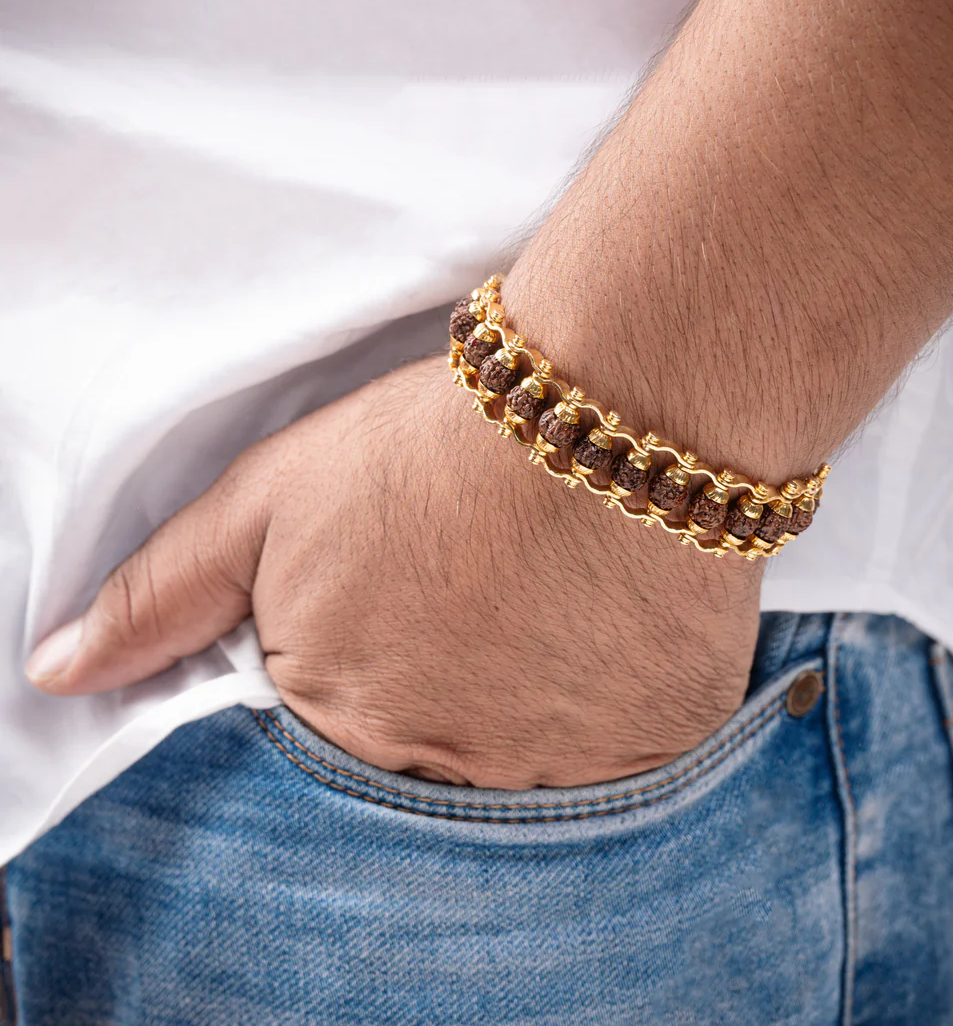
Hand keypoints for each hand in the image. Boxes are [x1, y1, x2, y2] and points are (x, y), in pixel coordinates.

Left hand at [25, 354, 762, 787]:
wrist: (604, 413)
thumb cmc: (433, 451)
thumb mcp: (272, 503)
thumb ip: (162, 596)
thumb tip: (59, 672)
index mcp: (344, 724)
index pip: (334, 744)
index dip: (370, 664)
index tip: (409, 608)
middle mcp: (450, 774)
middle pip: (433, 766)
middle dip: (448, 689)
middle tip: (485, 593)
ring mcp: (563, 773)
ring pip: (530, 766)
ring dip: (535, 698)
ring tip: (548, 595)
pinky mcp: (658, 748)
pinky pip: (625, 757)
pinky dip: (615, 699)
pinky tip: (609, 619)